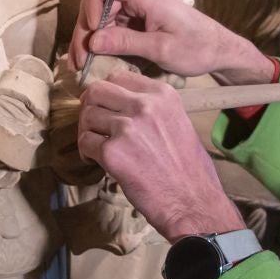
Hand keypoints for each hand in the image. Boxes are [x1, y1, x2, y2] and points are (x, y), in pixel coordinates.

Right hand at [70, 0, 274, 83]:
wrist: (220, 51)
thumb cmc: (198, 48)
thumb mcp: (162, 49)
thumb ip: (127, 43)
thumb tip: (93, 41)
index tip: (95, 27)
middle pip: (100, 0)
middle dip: (86, 27)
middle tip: (80, 57)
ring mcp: (138, 9)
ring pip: (102, 15)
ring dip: (89, 36)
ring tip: (81, 62)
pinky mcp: (138, 21)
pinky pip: (112, 26)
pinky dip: (100, 41)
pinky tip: (93, 58)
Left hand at [77, 70, 243, 241]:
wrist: (194, 202)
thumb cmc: (189, 169)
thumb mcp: (178, 122)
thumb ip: (153, 107)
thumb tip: (121, 101)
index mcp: (163, 95)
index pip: (118, 76)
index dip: (107, 93)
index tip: (107, 108)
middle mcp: (145, 106)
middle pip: (97, 91)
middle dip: (90, 108)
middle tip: (94, 126)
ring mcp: (127, 128)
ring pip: (87, 116)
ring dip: (87, 131)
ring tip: (97, 146)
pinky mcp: (113, 153)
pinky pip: (85, 142)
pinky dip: (86, 153)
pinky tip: (97, 161)